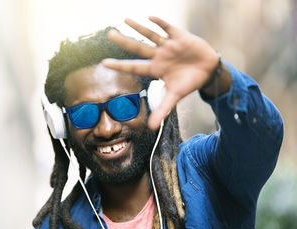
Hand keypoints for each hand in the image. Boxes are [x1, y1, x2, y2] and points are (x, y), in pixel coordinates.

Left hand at [102, 16, 218, 129]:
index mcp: (155, 69)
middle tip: (109, 34)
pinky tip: (150, 17)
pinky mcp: (180, 37)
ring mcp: (168, 45)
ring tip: (125, 20)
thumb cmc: (188, 82)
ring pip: (150, 35)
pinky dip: (160, 23)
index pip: (134, 67)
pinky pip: (168, 28)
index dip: (120, 65)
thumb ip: (162, 110)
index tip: (104, 63)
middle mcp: (158, 56)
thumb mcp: (174, 96)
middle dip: (124, 41)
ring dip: (138, 27)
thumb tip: (152, 128)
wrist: (208, 71)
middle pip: (138, 47)